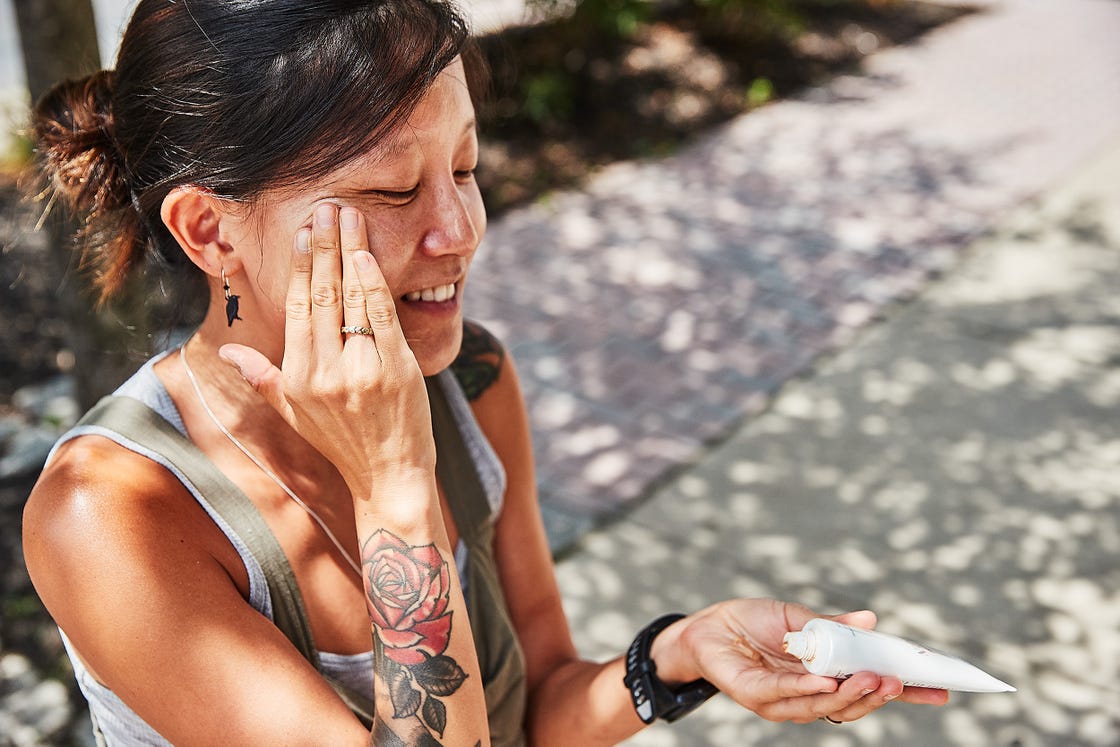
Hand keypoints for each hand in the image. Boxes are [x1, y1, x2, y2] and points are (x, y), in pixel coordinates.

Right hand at [219, 202, 435, 498]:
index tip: (303, 232)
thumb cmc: (341, 443)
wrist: (389, 476)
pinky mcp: (397, 370)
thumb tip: (223, 354)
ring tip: (351, 216)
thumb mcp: (293, 413)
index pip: (297, 308)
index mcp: (297, 376)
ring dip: (350, 252)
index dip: (300, 267)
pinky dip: (375, 283)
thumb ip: (261, 377)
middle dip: (324, 247)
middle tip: (327, 207)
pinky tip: (369, 255)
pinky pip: (382, 317)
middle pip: (322, 295)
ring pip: (352, 299)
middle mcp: (324, 372)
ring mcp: (362, 371)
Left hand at [655, 599, 948, 723]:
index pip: (870, 687)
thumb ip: (832, 627)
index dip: (905, 691)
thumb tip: (871, 621)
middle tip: (901, 680)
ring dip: (849, 694)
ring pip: (824, 706)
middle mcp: (809, 694)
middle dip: (879, 694)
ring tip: (872, 678)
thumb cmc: (754, 621)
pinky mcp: (756, 696)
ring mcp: (784, 700)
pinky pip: (785, 695)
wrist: (708, 625)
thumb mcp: (799, 618)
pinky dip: (806, 688)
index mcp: (826, 675)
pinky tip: (823, 681)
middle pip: (852, 704)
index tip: (943, 690)